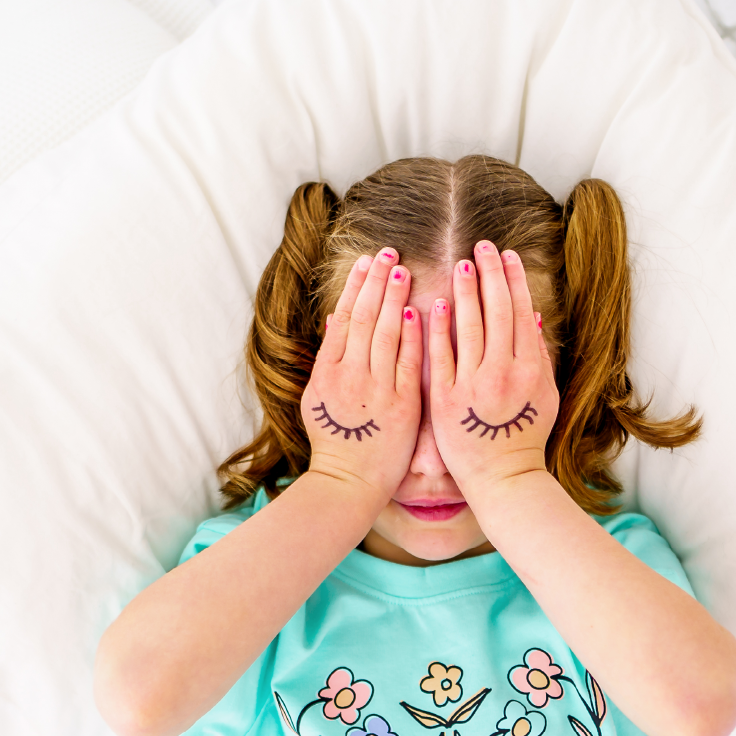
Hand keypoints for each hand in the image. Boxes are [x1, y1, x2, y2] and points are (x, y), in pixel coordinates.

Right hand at [302, 249, 421, 497]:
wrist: (349, 484)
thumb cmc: (335, 443)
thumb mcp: (316, 399)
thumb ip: (326, 359)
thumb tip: (333, 319)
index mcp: (327, 372)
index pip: (344, 317)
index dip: (357, 286)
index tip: (367, 261)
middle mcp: (350, 376)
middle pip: (365, 317)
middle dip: (377, 281)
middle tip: (389, 251)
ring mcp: (376, 389)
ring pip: (386, 333)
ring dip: (395, 298)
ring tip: (403, 269)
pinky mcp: (401, 405)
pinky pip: (408, 363)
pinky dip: (412, 336)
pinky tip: (419, 310)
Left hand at [427, 242, 558, 493]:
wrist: (502, 480)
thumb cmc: (525, 440)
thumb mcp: (546, 398)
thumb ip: (541, 358)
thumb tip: (535, 319)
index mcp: (529, 370)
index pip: (521, 313)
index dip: (514, 280)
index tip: (508, 255)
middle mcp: (502, 372)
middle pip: (496, 311)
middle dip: (490, 273)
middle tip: (482, 246)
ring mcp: (473, 385)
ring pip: (468, 326)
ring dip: (465, 291)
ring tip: (460, 264)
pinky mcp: (446, 399)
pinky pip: (441, 356)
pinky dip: (439, 328)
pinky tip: (435, 303)